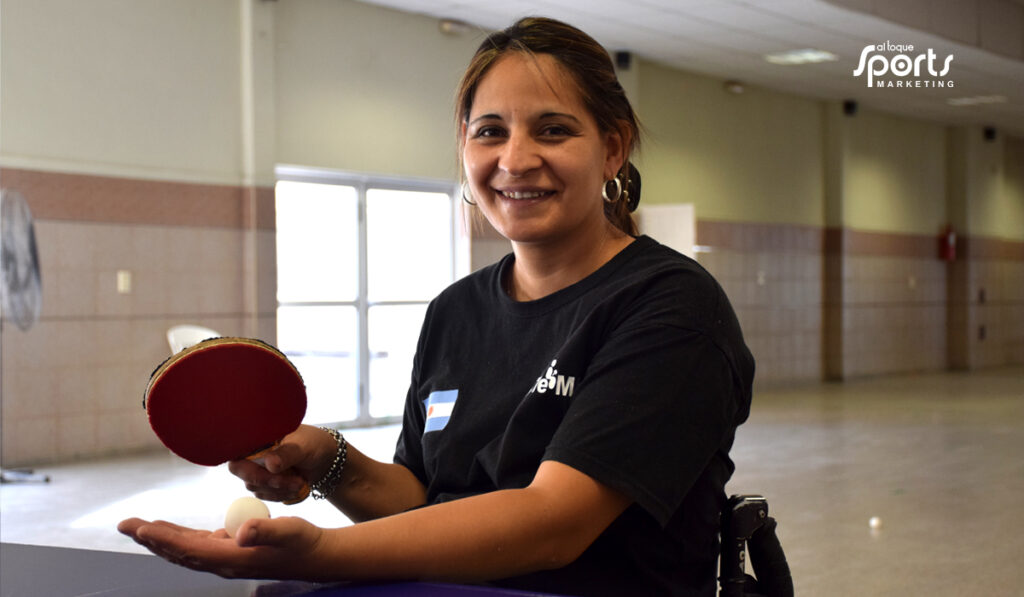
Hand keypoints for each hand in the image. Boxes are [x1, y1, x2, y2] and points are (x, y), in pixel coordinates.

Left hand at [117, 516, 324, 579]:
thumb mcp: (289, 530)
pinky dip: (180, 538)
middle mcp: (225, 563)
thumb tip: (242, 532)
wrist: (317, 556)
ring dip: (161, 539)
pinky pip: (198, 546)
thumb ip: (265, 528)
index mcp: (233, 559)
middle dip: (151, 538)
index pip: (190, 549)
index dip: (163, 539)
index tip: (140, 528)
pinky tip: (173, 531)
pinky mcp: (233, 553)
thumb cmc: (304, 542)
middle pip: (179, 552)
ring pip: (185, 550)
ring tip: (139, 527)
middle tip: (124, 525)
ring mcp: (227, 559)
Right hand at [229, 425, 335, 502]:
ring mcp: (256, 469)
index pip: (237, 451)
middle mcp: (252, 453)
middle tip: (295, 481)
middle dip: (270, 481)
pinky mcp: (263, 484)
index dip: (247, 464)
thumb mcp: (304, 446)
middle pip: (245, 473)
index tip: (271, 469)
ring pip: (255, 486)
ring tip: (301, 482)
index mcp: (258, 437)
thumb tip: (270, 464)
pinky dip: (281, 495)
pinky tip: (297, 489)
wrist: (324, 459)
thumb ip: (287, 454)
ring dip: (279, 489)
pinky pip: (264, 495)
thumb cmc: (313, 444)